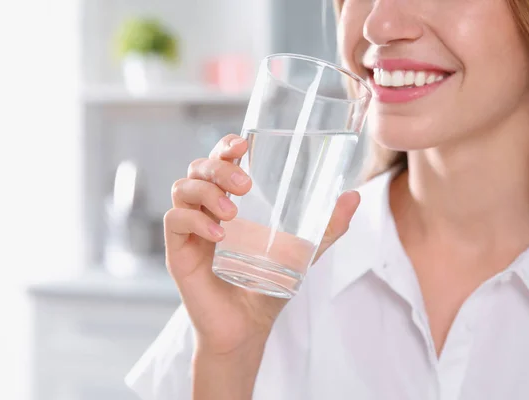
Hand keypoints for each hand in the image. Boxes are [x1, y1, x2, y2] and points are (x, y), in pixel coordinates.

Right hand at [165, 133, 360, 355]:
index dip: (225, 146)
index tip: (243, 144)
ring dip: (208, 193)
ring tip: (233, 214)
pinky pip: (174, 221)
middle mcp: (206, 209)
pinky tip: (219, 235)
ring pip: (183, 188)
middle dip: (219, 167)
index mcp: (230, 201)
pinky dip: (195, 221)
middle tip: (245, 185)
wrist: (247, 326)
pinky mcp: (178, 251)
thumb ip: (326, 227)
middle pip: (198, 167)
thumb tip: (353, 196)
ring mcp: (190, 229)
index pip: (219, 161)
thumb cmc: (267, 286)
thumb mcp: (302, 251)